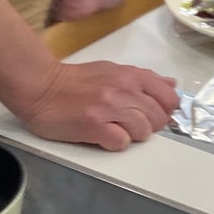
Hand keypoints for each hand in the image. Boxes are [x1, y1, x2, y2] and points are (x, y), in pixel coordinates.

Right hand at [17, 59, 180, 151]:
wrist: (41, 86)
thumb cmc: (77, 81)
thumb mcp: (114, 71)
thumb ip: (144, 79)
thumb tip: (171, 85)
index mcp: (131, 75)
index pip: (169, 98)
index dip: (165, 111)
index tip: (152, 116)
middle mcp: (124, 89)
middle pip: (158, 118)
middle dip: (149, 126)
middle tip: (128, 125)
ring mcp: (109, 108)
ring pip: (143, 131)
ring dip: (132, 135)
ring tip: (114, 129)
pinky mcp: (94, 125)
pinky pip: (121, 142)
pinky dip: (115, 143)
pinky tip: (103, 135)